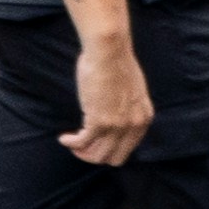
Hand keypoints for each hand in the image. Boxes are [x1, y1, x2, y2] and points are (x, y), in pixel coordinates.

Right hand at [65, 29, 152, 166]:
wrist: (109, 50)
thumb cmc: (117, 62)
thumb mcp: (132, 90)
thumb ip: (128, 107)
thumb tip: (114, 115)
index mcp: (144, 118)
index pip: (128, 149)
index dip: (110, 149)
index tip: (97, 144)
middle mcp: (133, 126)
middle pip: (114, 158)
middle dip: (96, 156)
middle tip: (83, 148)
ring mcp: (117, 126)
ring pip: (98, 155)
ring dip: (82, 153)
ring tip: (71, 144)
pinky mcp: (98, 122)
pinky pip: (82, 143)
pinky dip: (72, 144)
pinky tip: (64, 139)